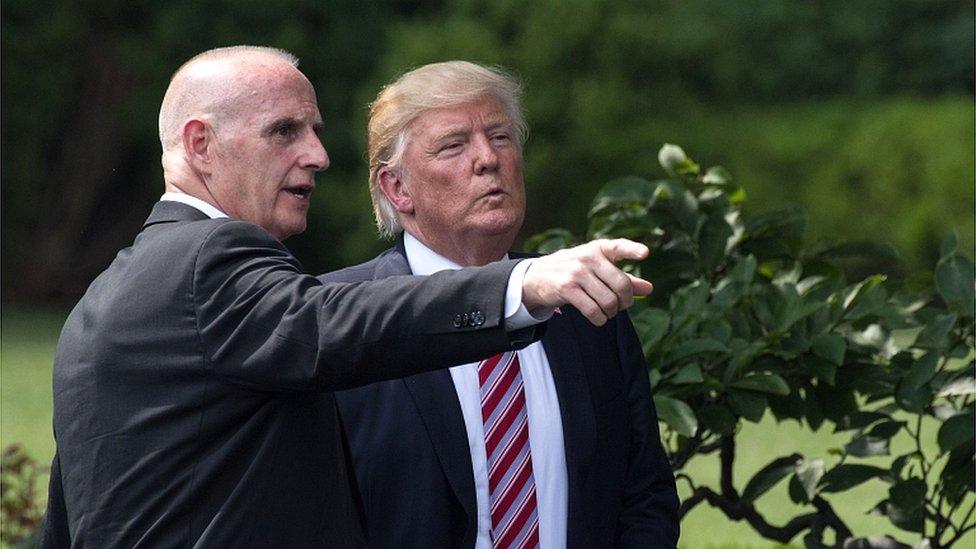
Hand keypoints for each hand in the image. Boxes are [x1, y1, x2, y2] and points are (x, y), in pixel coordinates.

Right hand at [521, 238, 652, 325]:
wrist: (537, 277)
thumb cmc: (574, 272)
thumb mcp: (598, 270)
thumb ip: (624, 278)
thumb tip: (649, 289)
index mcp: (598, 249)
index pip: (618, 247)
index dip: (632, 250)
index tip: (645, 253)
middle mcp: (588, 257)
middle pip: (621, 284)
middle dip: (625, 301)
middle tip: (622, 306)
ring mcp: (576, 272)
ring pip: (608, 300)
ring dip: (611, 312)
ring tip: (607, 312)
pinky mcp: (567, 289)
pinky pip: (593, 310)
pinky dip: (600, 318)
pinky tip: (598, 318)